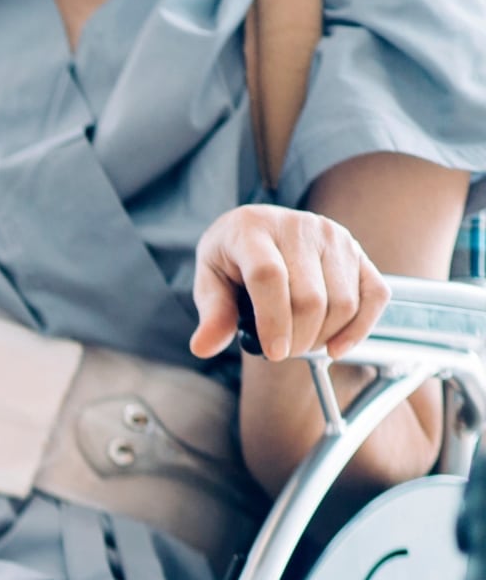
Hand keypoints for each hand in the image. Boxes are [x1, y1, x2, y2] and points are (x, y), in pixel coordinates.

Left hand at [191, 204, 389, 363]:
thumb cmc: (231, 257)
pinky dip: (360, 328)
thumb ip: (212, 313)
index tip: (273, 353)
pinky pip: (375, 294)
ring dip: (322, 337)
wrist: (257, 226)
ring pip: (343, 301)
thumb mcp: (209, 280)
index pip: (269, 277)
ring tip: (299, 343)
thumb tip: (203, 347)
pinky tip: (336, 347)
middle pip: (310, 297)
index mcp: (253, 230)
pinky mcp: (357, 252)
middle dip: (296, 339)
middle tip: (279, 352)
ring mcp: (334, 237)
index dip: (273, 320)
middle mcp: (300, 228)